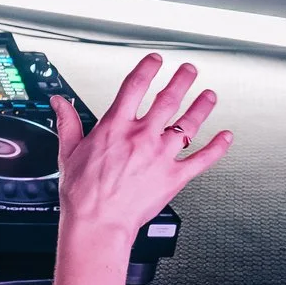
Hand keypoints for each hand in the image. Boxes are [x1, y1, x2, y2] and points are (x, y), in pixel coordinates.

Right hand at [51, 56, 230, 248]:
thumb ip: (68, 122)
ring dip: (202, 107)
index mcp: (115, 128)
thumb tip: (60, 103)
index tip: (155, 61)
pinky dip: (217, 147)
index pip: (135, 88)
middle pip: (167, 100)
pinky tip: (225, 137)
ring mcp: (161, 156)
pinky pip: (202, 159)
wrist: (99, 223)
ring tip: (210, 95)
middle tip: (190, 70)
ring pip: (188, 124)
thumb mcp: (68, 152)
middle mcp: (142, 138)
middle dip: (181, 81)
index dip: (147, 69)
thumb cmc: (83, 193)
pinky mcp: (174, 177)